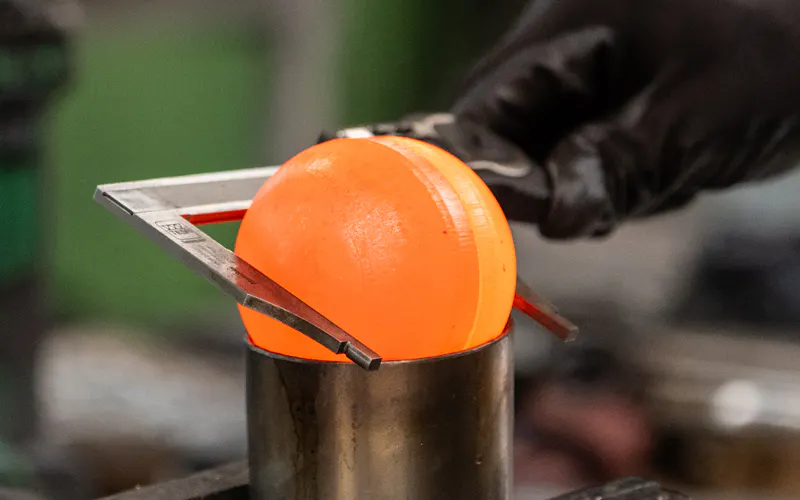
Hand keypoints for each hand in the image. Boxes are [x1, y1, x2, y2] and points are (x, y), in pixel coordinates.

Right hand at [329, 0, 799, 238]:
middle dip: (535, 186)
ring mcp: (582, 85)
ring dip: (578, 190)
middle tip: (590, 209)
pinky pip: (577, 165)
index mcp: (565, 34)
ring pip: (539, 159)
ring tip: (651, 177)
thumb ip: (611, 165)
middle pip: (501, 138)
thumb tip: (550, 218)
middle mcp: (559, 56)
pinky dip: (605, 187)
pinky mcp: (604, 115)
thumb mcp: (690, 119)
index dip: (471, 171)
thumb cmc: (772, 57)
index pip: (483, 111)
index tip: (472, 226)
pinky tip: (660, 174)